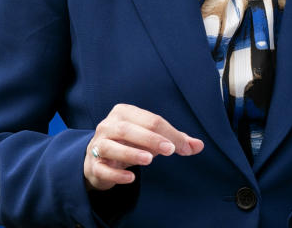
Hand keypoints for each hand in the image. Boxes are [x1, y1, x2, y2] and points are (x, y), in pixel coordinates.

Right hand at [84, 103, 203, 190]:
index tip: (184, 148)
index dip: (168, 133)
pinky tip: (131, 178)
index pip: (149, 120)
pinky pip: (102, 168)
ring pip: (110, 146)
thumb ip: (174, 140)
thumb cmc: (130, 143)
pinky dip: (116, 174)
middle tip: (170, 150)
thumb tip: (199, 146)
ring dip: (130, 152)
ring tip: (149, 160)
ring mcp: (97, 145)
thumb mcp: (151, 139)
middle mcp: (107, 125)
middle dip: (150, 138)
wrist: (99, 160)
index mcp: (124, 113)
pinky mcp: (92, 165)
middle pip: (128, 129)